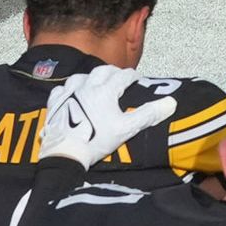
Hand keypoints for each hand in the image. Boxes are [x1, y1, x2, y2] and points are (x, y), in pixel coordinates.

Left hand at [37, 64, 178, 167]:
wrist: (65, 153)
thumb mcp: (127, 129)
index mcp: (105, 91)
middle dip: (113, 72)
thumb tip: (171, 102)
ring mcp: (68, 93)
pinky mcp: (55, 103)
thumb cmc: (97, 140)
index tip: (138, 79)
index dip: (133, 76)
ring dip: (92, 77)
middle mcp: (86, 86)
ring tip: (97, 84)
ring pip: (81, 76)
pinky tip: (72, 94)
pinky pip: (62, 88)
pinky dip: (70, 88)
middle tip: (120, 78)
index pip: (123, 76)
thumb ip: (149, 114)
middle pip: (102, 71)